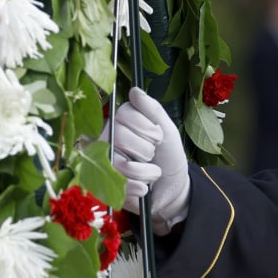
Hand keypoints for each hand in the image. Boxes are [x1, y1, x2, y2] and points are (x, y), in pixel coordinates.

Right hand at [106, 87, 189, 232]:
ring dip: (146, 171)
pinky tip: (145, 187)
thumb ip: (152, 109)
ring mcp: (104, 162)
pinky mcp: (106, 185)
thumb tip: (135, 90)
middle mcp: (108, 139)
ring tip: (153, 172)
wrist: (172, 188)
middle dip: (145, 149)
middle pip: (118, 136)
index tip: (158, 136)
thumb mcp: (167, 129)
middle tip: (153, 154)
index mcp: (121, 122)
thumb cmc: (168, 155)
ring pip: (119, 162)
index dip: (144, 126)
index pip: (122, 114)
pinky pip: (119, 183)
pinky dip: (139, 187)